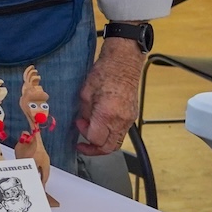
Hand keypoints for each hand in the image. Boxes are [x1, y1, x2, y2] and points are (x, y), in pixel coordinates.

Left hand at [74, 36, 144, 155]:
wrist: (123, 63)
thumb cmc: (104, 73)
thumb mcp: (85, 93)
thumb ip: (84, 112)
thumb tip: (84, 122)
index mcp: (107, 114)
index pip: (95, 139)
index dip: (84, 135)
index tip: (79, 124)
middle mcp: (121, 120)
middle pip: (109, 147)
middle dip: (94, 149)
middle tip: (83, 144)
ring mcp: (129, 119)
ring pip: (116, 142)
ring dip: (103, 142)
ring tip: (92, 133)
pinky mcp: (132, 116)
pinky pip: (121, 133)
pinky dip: (110, 135)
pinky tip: (102, 125)